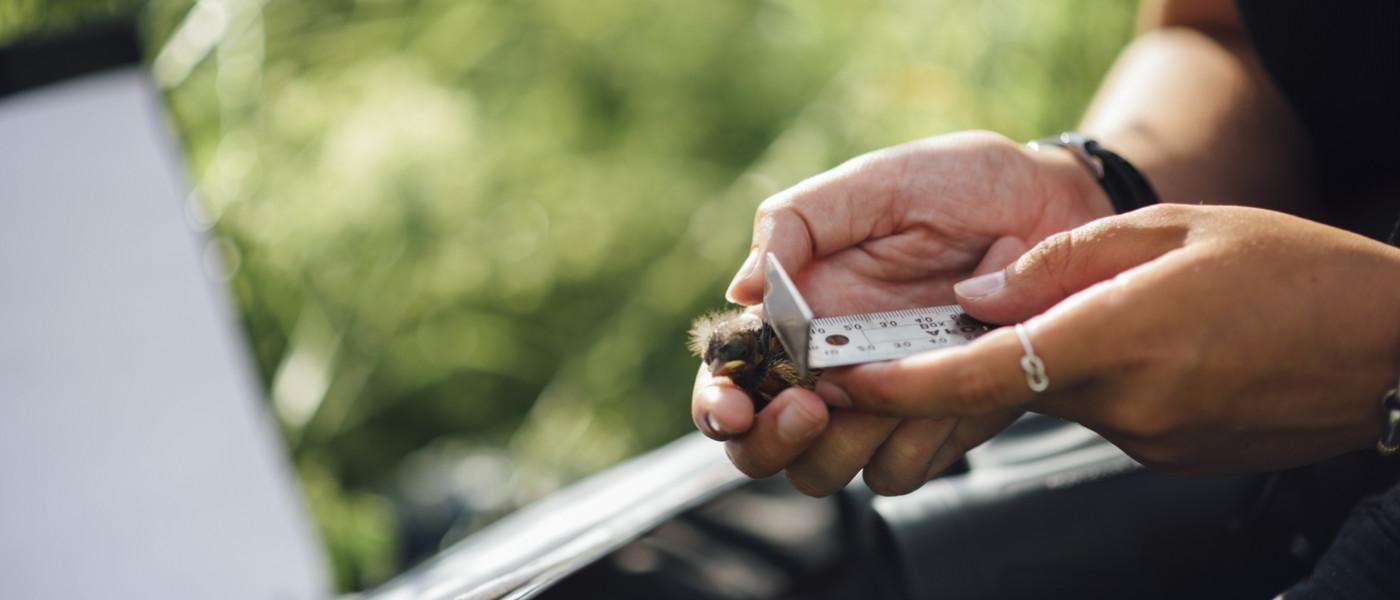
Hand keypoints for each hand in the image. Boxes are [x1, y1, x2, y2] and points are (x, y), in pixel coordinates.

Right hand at [691, 131, 1112, 495]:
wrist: (1059, 206)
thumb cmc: (960, 185)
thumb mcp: (873, 183)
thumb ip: (797, 223)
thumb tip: (740, 290)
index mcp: (795, 314)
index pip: (729, 380)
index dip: (717, 404)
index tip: (736, 403)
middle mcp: (827, 368)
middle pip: (760, 449)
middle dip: (767, 443)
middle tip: (809, 405)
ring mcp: (882, 401)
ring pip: (823, 472)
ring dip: (836, 446)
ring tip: (879, 392)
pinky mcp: (938, 421)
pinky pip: (898, 470)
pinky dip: (904, 447)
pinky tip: (935, 394)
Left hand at [826, 204, 1399, 472]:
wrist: (1391, 351)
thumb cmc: (1296, 273)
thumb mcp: (1174, 231)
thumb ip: (1061, 260)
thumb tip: (976, 293)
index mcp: (1117, 339)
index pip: (982, 374)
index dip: (905, 383)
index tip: (850, 380)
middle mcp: (1125, 405)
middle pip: (1014, 385)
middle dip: (988, 352)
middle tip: (994, 309)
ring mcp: (1148, 440)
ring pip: (1061, 399)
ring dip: (1058, 360)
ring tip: (1127, 310)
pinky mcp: (1168, 457)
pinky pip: (1105, 416)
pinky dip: (1104, 382)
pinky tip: (1159, 347)